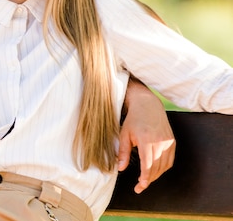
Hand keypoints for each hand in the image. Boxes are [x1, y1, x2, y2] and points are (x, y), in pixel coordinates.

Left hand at [118, 78, 175, 192]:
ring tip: (146, 179)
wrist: (148, 104)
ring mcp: (168, 142)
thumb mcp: (124, 134)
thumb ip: (123, 152)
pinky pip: (170, 160)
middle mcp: (160, 142)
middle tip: (140, 186)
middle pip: (157, 167)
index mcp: (146, 140)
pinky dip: (163, 167)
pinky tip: (155, 170)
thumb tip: (120, 168)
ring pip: (164, 165)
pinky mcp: (172, 141)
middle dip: (149, 179)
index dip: (145, 178)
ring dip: (156, 175)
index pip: (148, 165)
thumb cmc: (134, 119)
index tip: (140, 187)